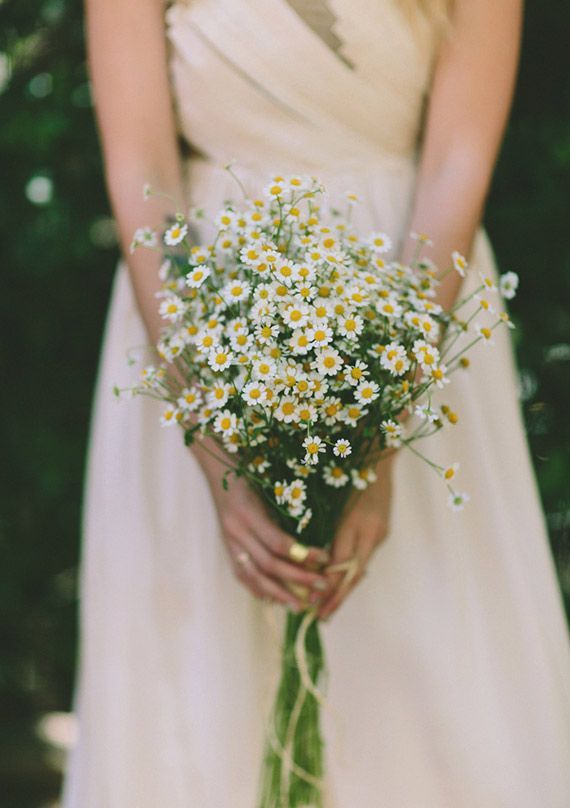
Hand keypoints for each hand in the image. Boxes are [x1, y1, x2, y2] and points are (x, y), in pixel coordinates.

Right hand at [204, 464, 330, 610]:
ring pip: (254, 576)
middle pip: (268, 564)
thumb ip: (285, 513)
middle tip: (321, 586)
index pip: (278, 542)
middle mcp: (236, 531)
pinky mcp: (227, 550)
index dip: (303, 554)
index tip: (326, 559)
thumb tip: (314, 538)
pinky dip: (258, 589)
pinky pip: (242, 576)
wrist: (218, 475)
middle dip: (297, 578)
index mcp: (248, 513)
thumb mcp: (269, 489)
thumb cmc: (250, 478)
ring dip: (278, 593)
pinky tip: (274, 599)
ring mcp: (229, 543)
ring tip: (300, 605)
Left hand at [316, 453, 394, 619]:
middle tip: (320, 618)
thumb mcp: (331, 498)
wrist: (377, 452)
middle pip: (353, 574)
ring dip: (344, 589)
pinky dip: (350, 572)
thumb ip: (325, 529)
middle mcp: (372, 532)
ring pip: (359, 568)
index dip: (327, 588)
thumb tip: (311, 563)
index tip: (312, 606)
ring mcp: (379, 532)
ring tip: (327, 608)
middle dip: (337, 597)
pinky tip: (340, 585)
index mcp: (356, 523)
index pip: (340, 565)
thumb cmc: (346, 468)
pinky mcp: (381, 530)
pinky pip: (363, 557)